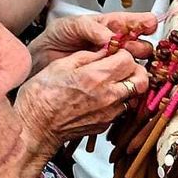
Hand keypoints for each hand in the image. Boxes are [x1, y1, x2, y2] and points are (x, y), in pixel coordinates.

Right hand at [14, 49, 147, 168]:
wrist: (35, 127)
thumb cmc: (41, 96)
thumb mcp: (61, 65)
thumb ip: (87, 56)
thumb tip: (103, 50)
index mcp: (96, 77)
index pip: (128, 59)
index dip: (122, 53)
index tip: (114, 53)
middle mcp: (108, 96)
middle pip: (141, 79)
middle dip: (134, 70)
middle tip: (122, 67)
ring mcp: (109, 113)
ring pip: (133, 95)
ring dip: (127, 86)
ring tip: (111, 82)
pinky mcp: (105, 124)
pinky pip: (121, 109)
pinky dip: (116, 101)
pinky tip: (101, 98)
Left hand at [29, 13, 155, 75]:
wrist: (39, 61)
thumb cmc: (55, 39)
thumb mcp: (70, 26)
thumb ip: (91, 28)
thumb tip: (110, 36)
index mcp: (108, 26)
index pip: (132, 23)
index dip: (144, 23)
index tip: (149, 25)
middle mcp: (114, 44)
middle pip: (140, 44)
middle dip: (142, 46)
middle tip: (138, 49)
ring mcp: (112, 62)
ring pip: (135, 63)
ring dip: (138, 63)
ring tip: (134, 64)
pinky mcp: (108, 79)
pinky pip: (124, 79)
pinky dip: (129, 80)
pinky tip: (129, 80)